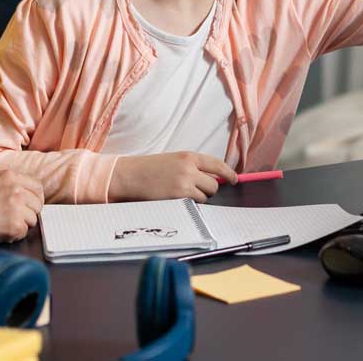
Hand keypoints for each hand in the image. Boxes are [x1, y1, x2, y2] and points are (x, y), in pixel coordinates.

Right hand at [0, 170, 44, 246]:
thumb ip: (11, 186)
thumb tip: (31, 196)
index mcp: (10, 176)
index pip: (38, 187)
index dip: (33, 199)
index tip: (27, 206)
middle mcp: (16, 189)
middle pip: (38, 204)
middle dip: (28, 213)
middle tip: (10, 218)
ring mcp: (15, 207)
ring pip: (33, 219)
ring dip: (20, 225)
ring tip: (1, 224)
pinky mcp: (13, 225)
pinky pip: (23, 233)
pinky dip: (13, 236)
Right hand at [109, 152, 237, 202]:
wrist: (128, 176)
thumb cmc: (148, 169)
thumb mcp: (172, 160)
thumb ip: (191, 167)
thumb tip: (211, 179)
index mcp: (188, 156)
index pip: (217, 164)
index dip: (228, 173)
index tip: (234, 179)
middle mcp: (189, 168)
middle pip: (213, 184)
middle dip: (208, 190)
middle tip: (195, 191)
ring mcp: (185, 183)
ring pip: (206, 196)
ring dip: (198, 199)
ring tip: (181, 195)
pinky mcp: (179, 197)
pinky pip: (195, 205)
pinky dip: (190, 205)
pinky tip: (177, 201)